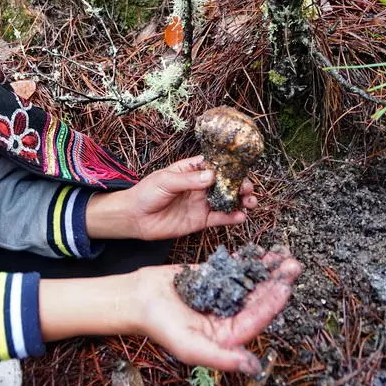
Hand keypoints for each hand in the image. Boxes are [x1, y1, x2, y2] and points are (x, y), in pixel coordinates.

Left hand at [86, 156, 256, 240]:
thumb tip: (212, 177)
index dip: (230, 166)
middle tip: (247, 188)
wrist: (135, 218)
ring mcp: (201, 203)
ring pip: (227, 200)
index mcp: (191, 170)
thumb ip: (188, 180)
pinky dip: (232, 217)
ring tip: (251, 202)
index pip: (214, 164)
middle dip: (240, 184)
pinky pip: (220, 218)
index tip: (242, 168)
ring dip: (241, 200)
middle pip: (226, 183)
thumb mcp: (165, 181)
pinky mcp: (201, 220)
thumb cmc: (146, 193)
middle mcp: (200, 185)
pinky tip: (241, 216)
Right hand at [133, 246, 301, 372]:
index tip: (284, 288)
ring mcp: (223, 295)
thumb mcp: (190, 347)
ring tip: (285, 255)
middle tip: (293, 266)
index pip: (256, 319)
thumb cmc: (159, 326)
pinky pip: (236, 268)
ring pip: (252, 281)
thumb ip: (221, 357)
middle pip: (259, 298)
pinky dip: (249, 259)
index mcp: (228, 336)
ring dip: (269, 269)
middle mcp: (230, 316)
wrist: (137, 298)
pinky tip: (263, 250)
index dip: (271, 304)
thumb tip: (252, 367)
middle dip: (277, 282)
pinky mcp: (215, 277)